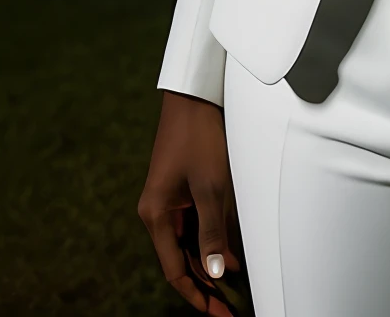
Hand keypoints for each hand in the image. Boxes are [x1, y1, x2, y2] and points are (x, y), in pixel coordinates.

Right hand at [138, 90, 242, 315]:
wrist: (194, 94)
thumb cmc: (200, 137)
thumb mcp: (210, 186)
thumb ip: (212, 231)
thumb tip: (215, 272)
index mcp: (156, 215)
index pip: (175, 270)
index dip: (197, 295)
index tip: (219, 314)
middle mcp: (157, 212)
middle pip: (180, 259)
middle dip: (204, 284)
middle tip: (230, 307)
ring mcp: (168, 200)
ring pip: (188, 243)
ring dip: (208, 263)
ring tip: (233, 287)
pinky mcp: (180, 189)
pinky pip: (193, 224)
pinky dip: (209, 240)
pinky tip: (229, 253)